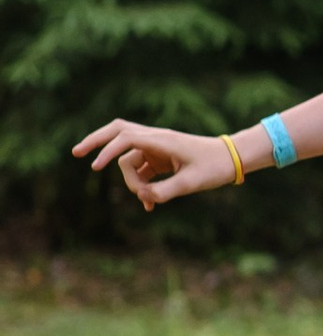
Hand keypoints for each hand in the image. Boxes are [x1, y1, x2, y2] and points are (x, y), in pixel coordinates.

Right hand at [73, 118, 238, 212]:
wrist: (233, 159)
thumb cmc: (215, 167)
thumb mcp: (191, 183)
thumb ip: (164, 192)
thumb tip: (143, 198)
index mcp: (161, 139)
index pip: (126, 138)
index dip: (107, 151)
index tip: (96, 168)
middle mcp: (155, 139)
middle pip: (117, 132)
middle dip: (96, 142)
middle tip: (75, 153)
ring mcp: (156, 148)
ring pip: (129, 159)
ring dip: (131, 180)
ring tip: (146, 200)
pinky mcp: (160, 158)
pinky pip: (141, 170)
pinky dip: (141, 184)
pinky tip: (148, 203)